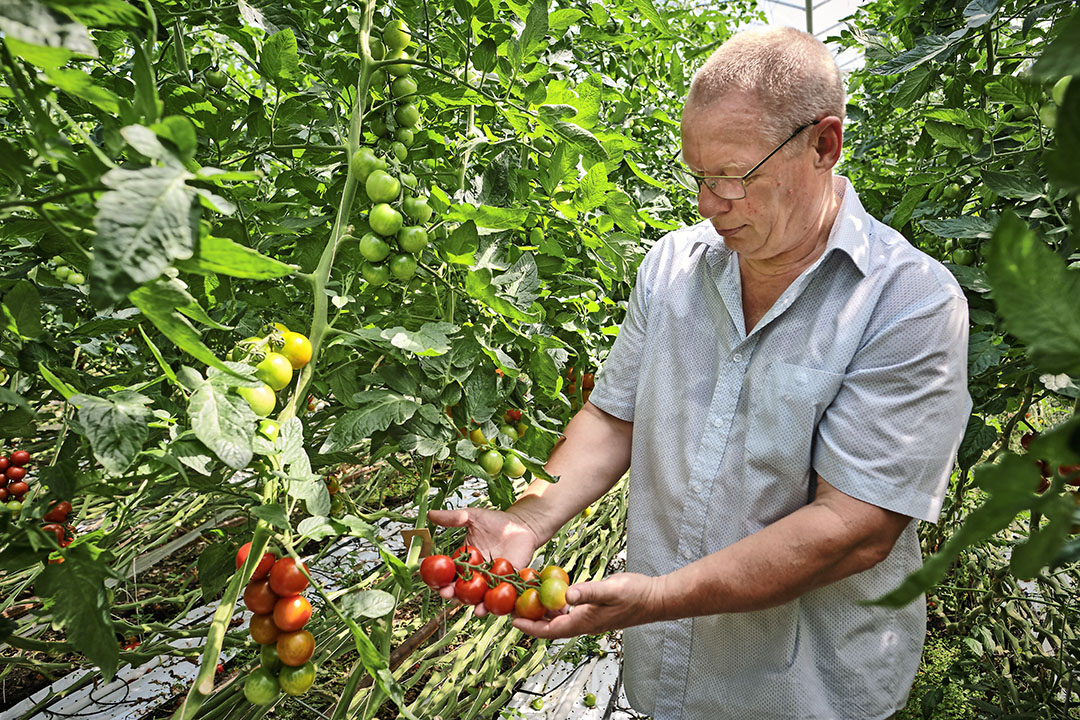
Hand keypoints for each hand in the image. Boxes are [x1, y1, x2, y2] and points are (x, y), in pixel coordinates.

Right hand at [427, 507, 541, 613]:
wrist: (522, 525)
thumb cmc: (496, 522)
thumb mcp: (473, 517)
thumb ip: (453, 518)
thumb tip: (430, 514)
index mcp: (464, 562)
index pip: (448, 575)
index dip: (438, 581)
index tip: (433, 582)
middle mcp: (475, 576)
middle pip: (461, 590)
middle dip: (453, 595)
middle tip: (447, 594)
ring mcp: (492, 582)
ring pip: (482, 599)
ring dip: (478, 606)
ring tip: (476, 610)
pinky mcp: (509, 584)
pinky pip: (504, 597)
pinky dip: (502, 606)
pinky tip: (499, 609)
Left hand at [512, 572, 665, 638]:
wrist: (655, 598)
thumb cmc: (635, 595)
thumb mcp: (610, 590)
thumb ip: (588, 592)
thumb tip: (566, 594)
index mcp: (584, 622)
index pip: (550, 631)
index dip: (530, 627)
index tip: (513, 621)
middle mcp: (584, 624)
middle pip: (550, 626)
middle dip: (531, 619)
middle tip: (513, 608)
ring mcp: (589, 618)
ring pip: (559, 619)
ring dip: (543, 612)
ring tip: (527, 600)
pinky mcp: (594, 611)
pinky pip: (570, 610)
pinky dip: (557, 604)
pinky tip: (552, 593)